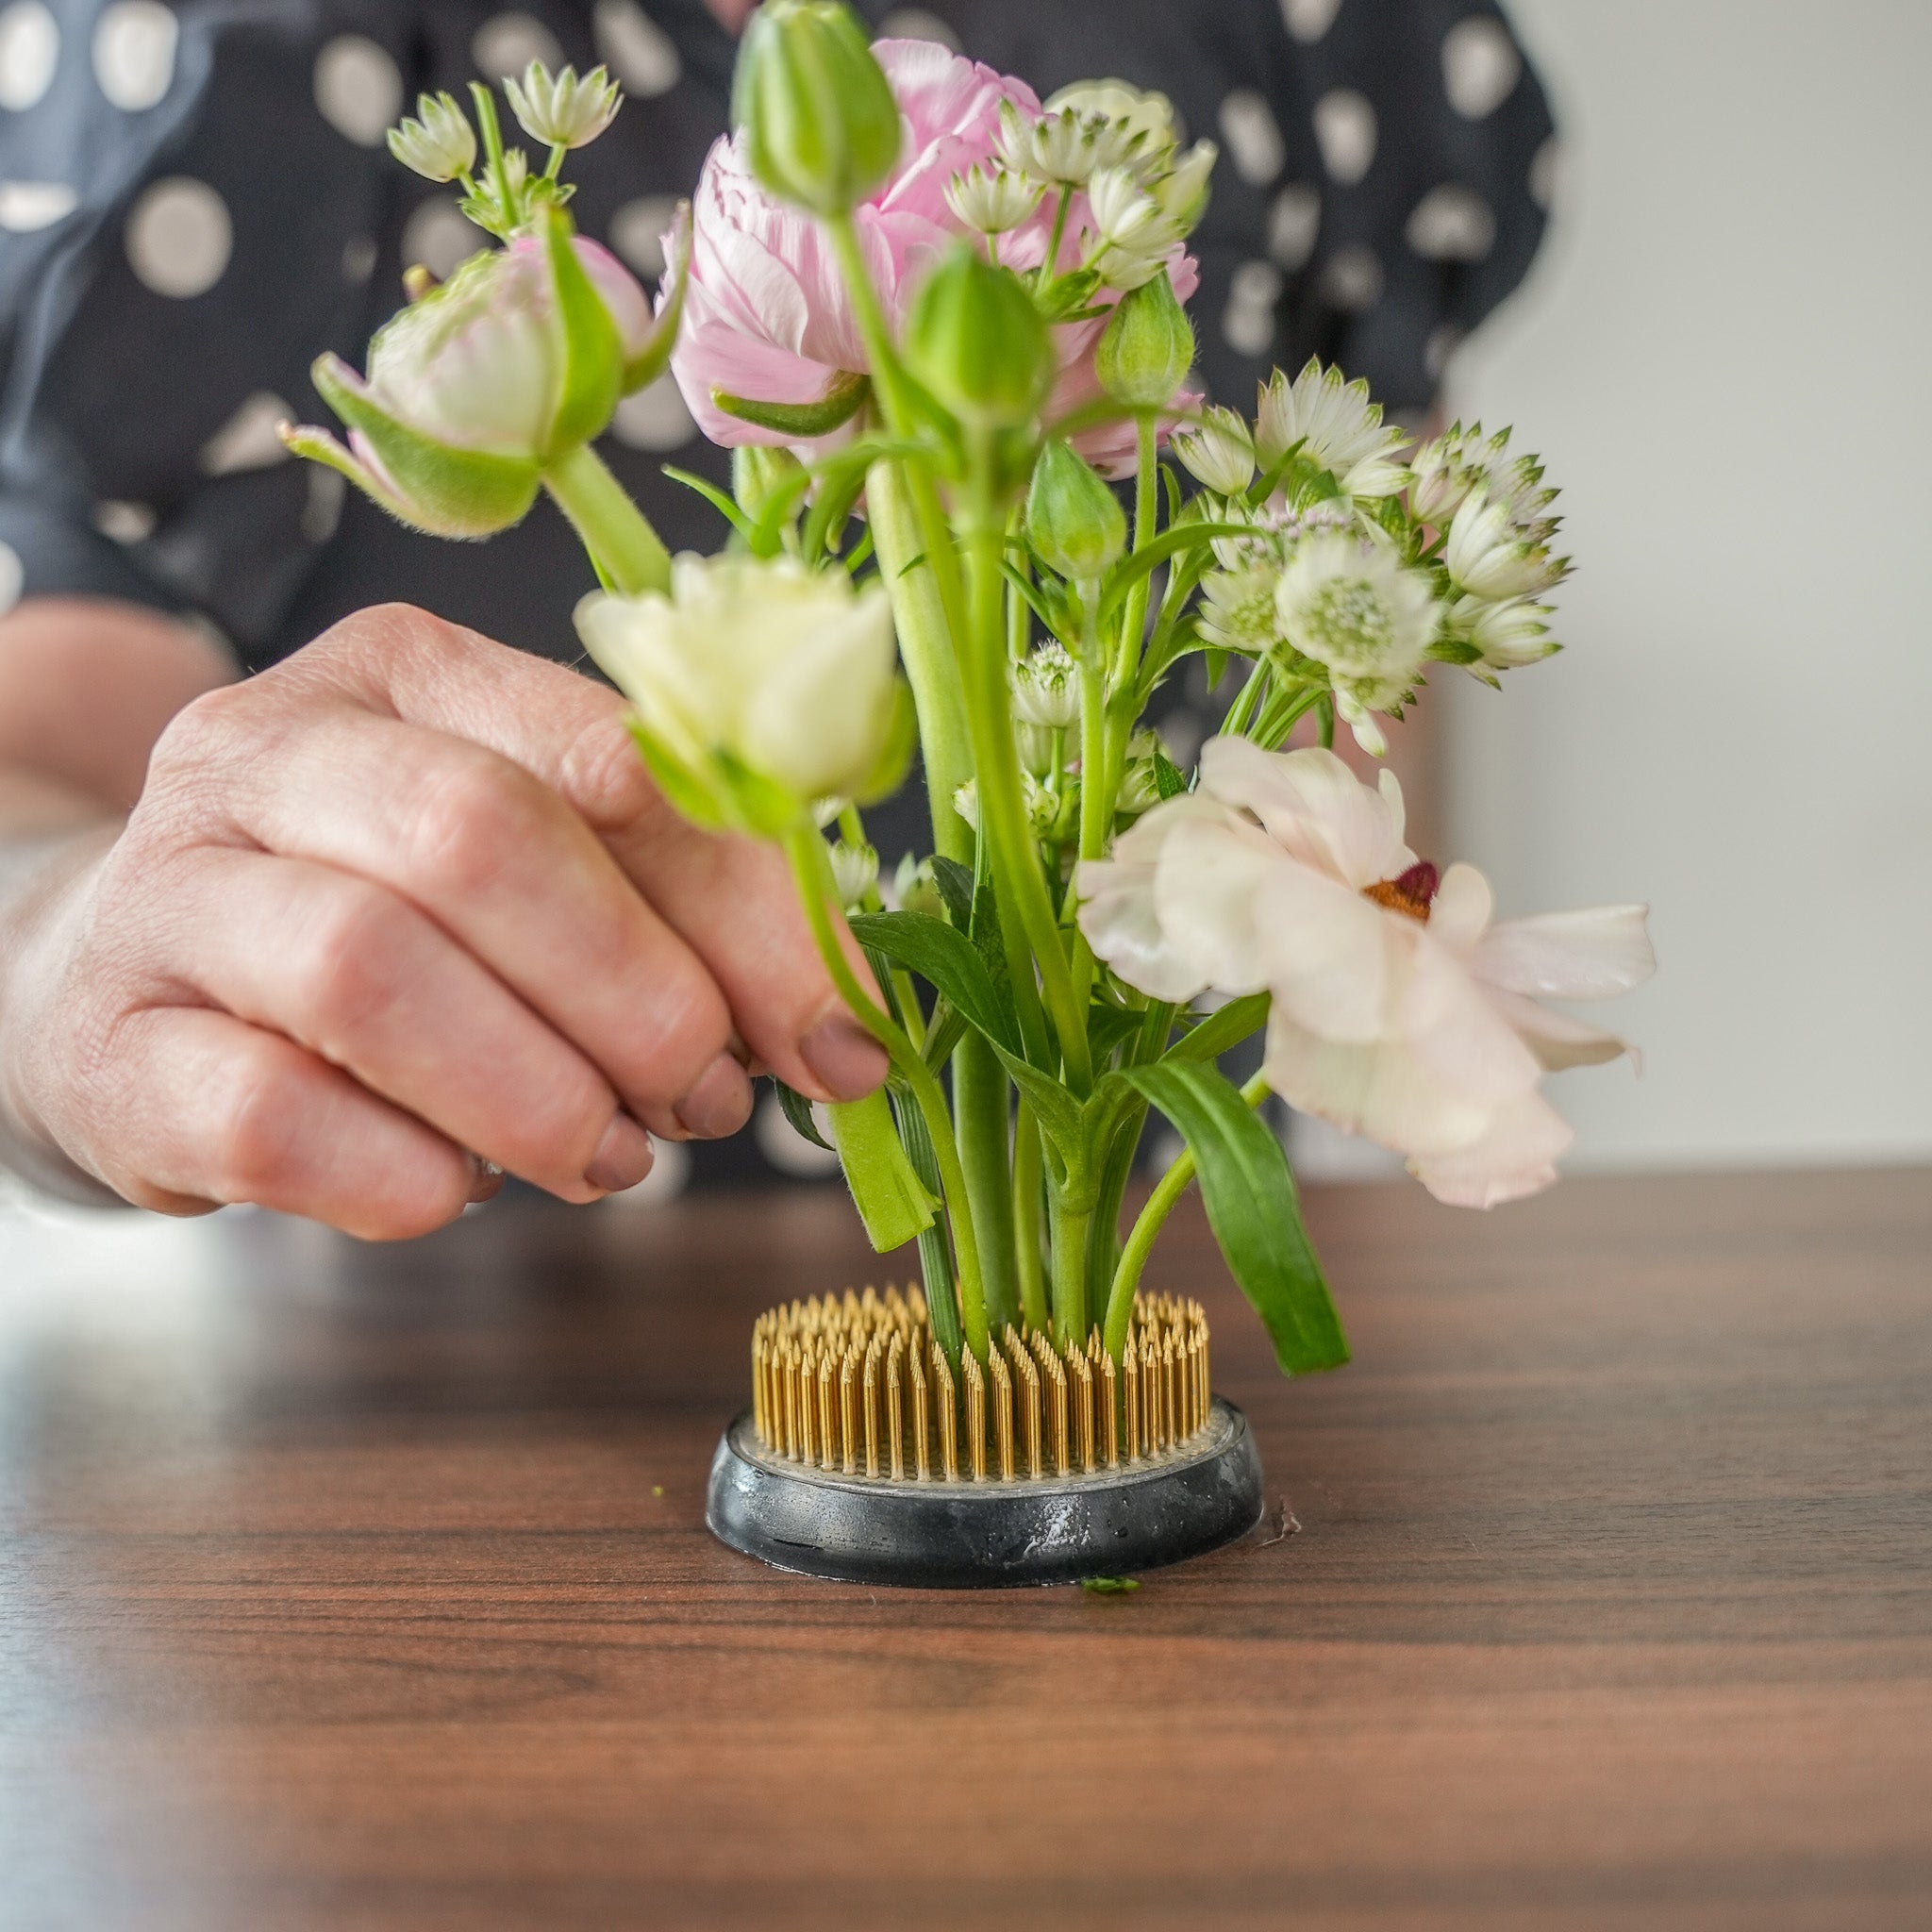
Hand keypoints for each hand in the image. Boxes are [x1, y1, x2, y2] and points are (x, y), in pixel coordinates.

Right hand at [0, 604, 888, 1236]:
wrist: (138, 987)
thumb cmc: (393, 923)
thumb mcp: (543, 872)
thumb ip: (687, 910)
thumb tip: (848, 1027)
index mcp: (413, 674)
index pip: (613, 756)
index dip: (747, 909)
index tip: (837, 1037)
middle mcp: (270, 748)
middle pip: (480, 838)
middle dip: (635, 996)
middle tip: (703, 1098)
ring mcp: (171, 890)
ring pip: (368, 967)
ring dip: (535, 1092)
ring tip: (607, 1155)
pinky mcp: (111, 1046)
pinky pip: (267, 1115)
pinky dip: (403, 1173)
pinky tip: (457, 1187)